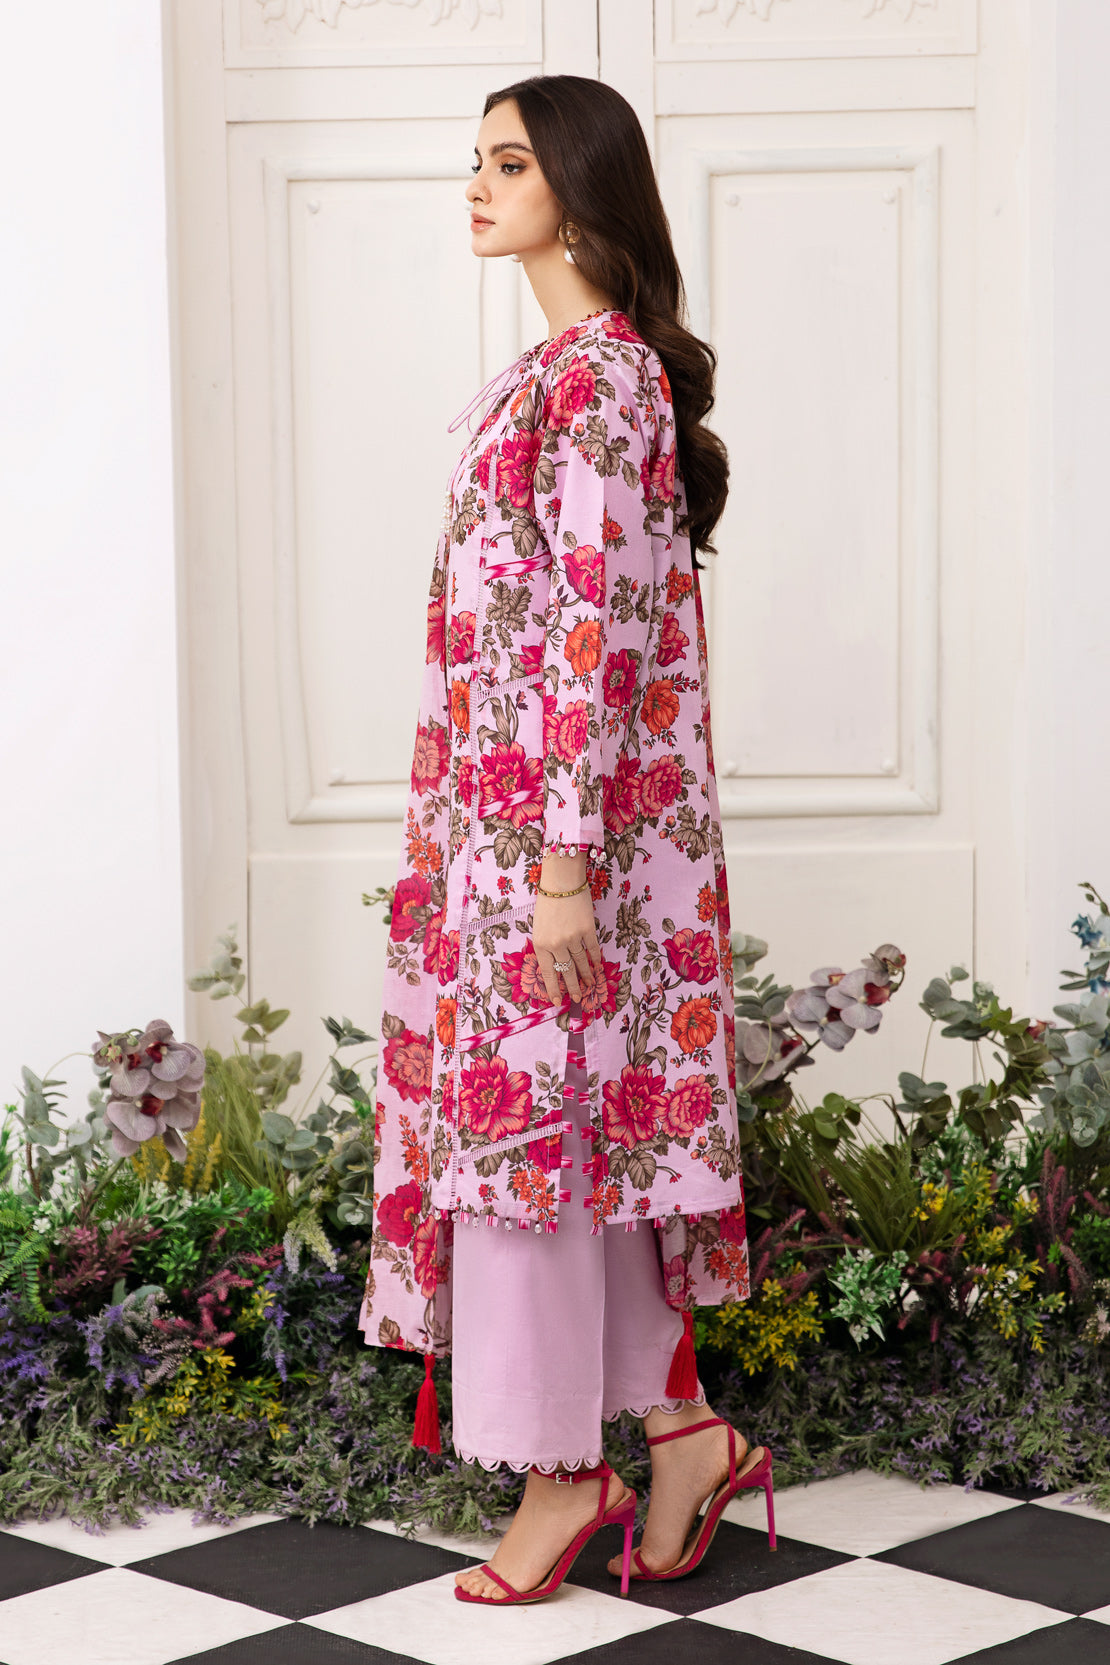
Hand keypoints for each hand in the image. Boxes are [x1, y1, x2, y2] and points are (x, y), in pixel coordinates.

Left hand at [533, 853, 603, 1004]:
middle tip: (576, 998)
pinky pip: (593, 949)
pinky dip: (596, 959)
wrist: (562, 881)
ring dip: (586, 975)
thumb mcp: (539, 926)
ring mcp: (573, 937)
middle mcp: (557, 944)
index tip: (557, 1001)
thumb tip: (555, 963)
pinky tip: (597, 967)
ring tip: (589, 985)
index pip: (548, 973)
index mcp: (541, 944)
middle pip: (566, 971)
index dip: (553, 989)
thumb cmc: (547, 902)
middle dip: (572, 987)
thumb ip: (546, 945)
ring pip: (581, 962)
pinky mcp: (588, 929)